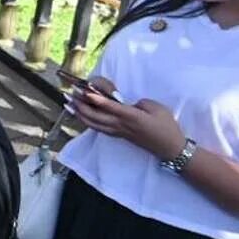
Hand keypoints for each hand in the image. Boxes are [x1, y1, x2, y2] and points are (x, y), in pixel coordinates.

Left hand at [71, 89, 186, 160]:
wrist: (170, 148)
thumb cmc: (166, 126)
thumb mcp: (156, 108)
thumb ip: (139, 102)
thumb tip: (124, 102)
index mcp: (131, 116)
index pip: (108, 107)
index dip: (94, 98)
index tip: (82, 90)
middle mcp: (121, 125)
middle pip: (95, 116)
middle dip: (80, 104)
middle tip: (68, 93)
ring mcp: (118, 132)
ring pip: (94, 124)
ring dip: (79, 113)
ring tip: (68, 104)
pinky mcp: (119, 136)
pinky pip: (99, 128)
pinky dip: (87, 121)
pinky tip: (81, 116)